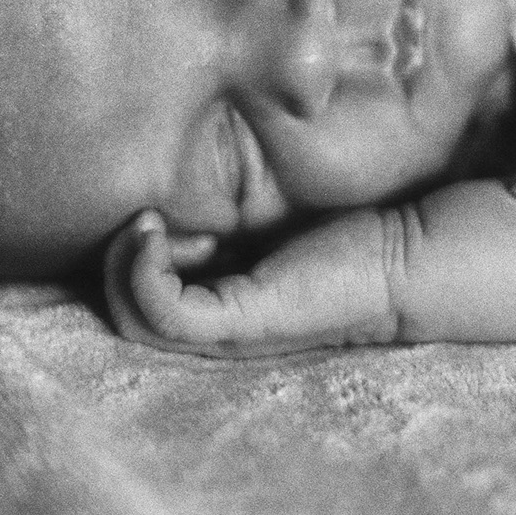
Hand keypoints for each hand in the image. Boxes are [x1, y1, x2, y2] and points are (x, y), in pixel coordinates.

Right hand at [102, 209, 401, 357]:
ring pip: (130, 320)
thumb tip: (178, 183)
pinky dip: (142, 273)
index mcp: (218, 307)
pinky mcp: (244, 320)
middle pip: (120, 318)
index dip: (122, 259)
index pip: (134, 304)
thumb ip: (223, 213)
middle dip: (111, 262)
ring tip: (150, 223)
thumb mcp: (263, 217)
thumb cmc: (343, 234)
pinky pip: (164, 314)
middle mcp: (216, 329)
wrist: (405, 255)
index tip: (155, 213)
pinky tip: (157, 233)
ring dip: (122, 265)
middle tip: (147, 217)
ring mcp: (227, 331)